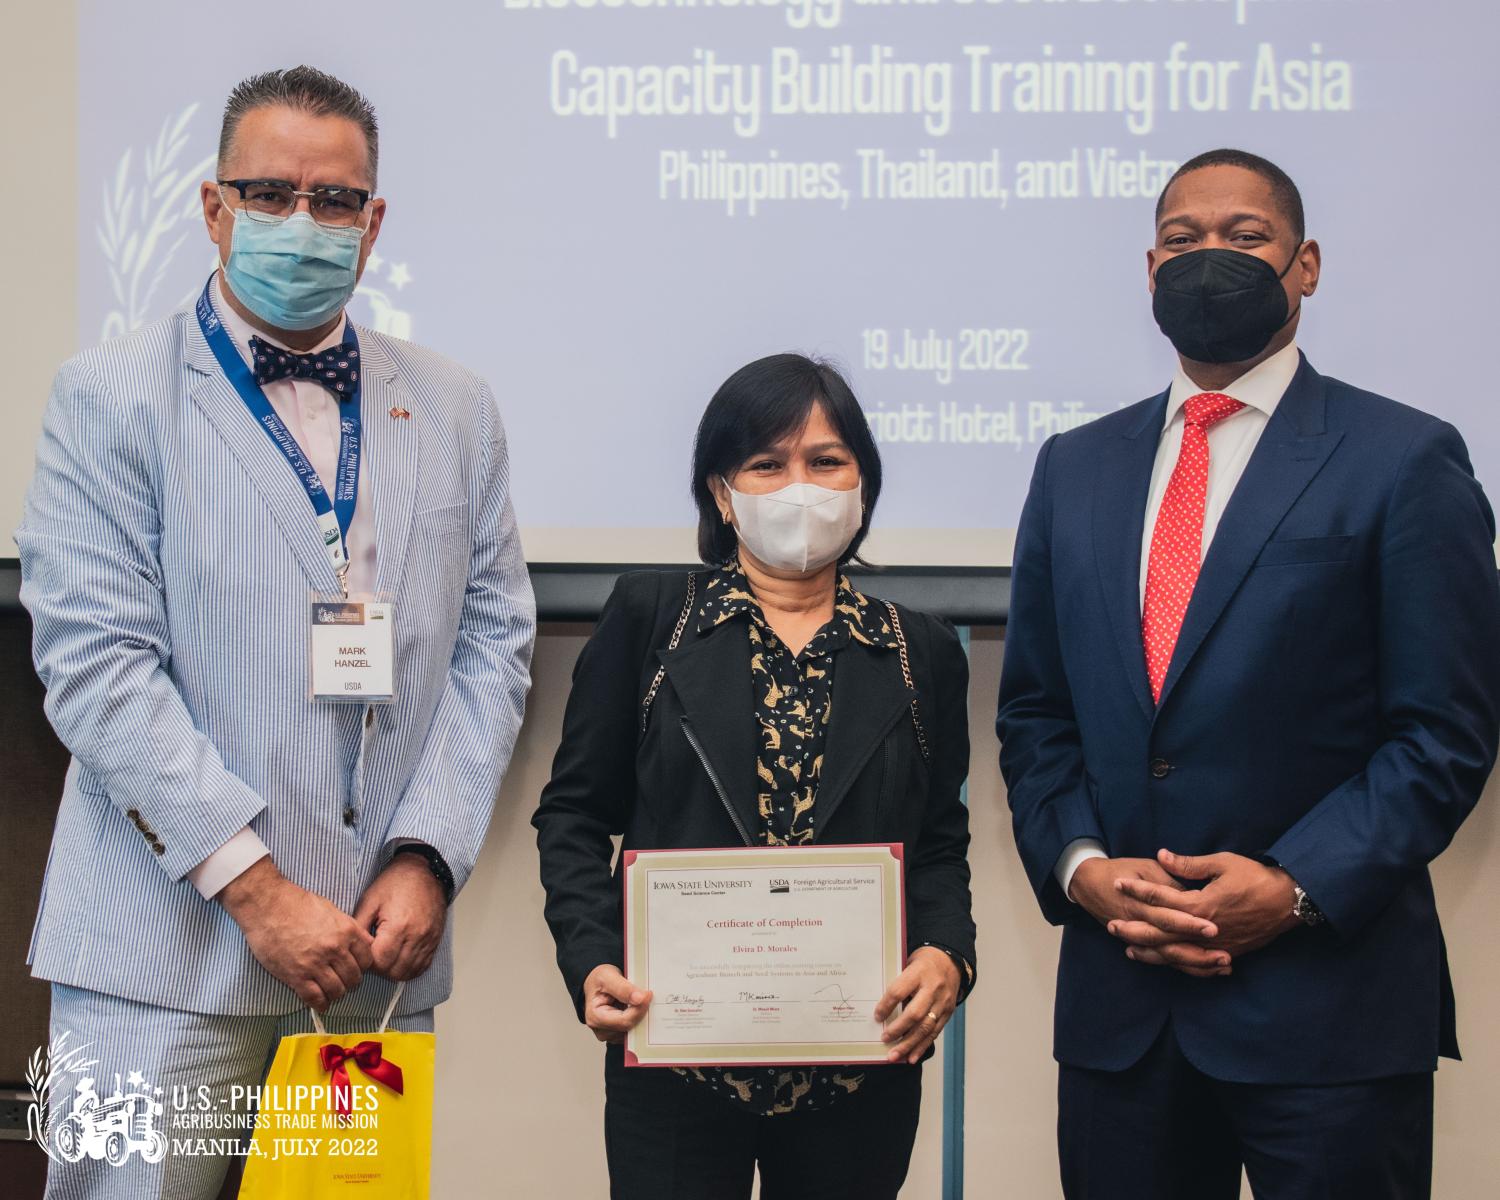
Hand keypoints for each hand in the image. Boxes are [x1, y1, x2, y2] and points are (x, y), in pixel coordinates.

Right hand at [220, 858, 374, 1010]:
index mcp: (346, 931)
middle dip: (351, 983)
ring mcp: (315, 964)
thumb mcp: (332, 910)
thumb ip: (349, 928)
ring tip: (332, 993)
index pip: (367, 960)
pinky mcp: (296, 976)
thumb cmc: (297, 904)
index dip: (362, 967)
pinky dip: (320, 1004)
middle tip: (344, 983)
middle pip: (354, 977)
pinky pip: (315, 998)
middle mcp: (335, 949)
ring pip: (337, 990)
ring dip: (336, 994)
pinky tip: (320, 1003)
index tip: (356, 969)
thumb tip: (362, 942)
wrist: (268, 905)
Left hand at [352, 855, 447, 982]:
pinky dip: (410, 969)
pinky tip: (400, 960)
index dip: (367, 962)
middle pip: (394, 971)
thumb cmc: (396, 882)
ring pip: (409, 972)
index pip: (379, 962)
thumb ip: (359, 927)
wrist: (425, 871)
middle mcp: (416, 937)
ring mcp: (428, 940)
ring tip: (385, 958)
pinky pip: (423, 966)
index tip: (363, 952)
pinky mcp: (435, 941)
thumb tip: (354, 949)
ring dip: (394, 971)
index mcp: (398, 926)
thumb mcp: (370, 900)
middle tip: (373, 956)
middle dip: (379, 969)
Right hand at [582, 965, 651, 1043]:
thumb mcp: (607, 976)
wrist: (597, 983)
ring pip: (634, 1029)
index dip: (639, 1008)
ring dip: (640, 1013)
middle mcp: (601, 1029)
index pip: (624, 1021)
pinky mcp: (618, 1033)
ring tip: (635, 998)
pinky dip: (638, 1016)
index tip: (648, 994)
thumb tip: (639, 999)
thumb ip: (623, 988)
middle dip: (640, 1010)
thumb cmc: (598, 980)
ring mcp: (610, 1034)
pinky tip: (633, 1005)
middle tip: (644, 994)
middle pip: (631, 1026)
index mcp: (595, 1018)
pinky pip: (634, 1029)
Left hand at [874, 947, 960, 1064]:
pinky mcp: (948, 1013)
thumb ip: (898, 982)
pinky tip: (911, 1057)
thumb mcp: (908, 963)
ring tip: (894, 1055)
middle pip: (915, 1013)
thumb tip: (880, 1006)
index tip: (877, 1016)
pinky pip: (935, 1032)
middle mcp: (932, 989)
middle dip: (898, 1029)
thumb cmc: (923, 963)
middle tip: (884, 1039)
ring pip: (925, 1027)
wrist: (950, 960)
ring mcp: (942, 1002)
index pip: (899, 991)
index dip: (886, 1006)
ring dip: (909, 1044)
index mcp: (918, 973)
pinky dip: (922, 1046)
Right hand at [1069, 856, 1228, 977]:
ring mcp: (1140, 938)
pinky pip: (1165, 961)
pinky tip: (1210, 970)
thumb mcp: (1146, 867)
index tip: (1214, 928)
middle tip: (1225, 956)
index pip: (1168, 917)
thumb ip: (1170, 878)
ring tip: (1224, 966)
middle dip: (1199, 952)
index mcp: (1141, 904)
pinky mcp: (1142, 944)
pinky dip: (1187, 967)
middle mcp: (1141, 926)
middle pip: (1170, 944)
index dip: (1190, 923)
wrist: (1088, 882)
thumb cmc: (1121, 869)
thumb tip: (1194, 891)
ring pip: (1170, 958)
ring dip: (1197, 964)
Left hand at [1110, 850, 1299, 972]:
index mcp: (1201, 905)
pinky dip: (1176, 963)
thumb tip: (1162, 855)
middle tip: (1111, 925)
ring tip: (1128, 947)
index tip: (1118, 883)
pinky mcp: (1225, 952)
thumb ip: (1189, 865)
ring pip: (1175, 952)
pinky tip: (1163, 961)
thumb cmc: (1255, 878)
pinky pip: (1195, 962)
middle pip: (1161, 933)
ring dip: (1150, 951)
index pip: (1161, 899)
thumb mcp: (1222, 863)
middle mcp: (1204, 930)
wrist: (1288, 902)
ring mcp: (1215, 945)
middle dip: (1134, 928)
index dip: (1138, 890)